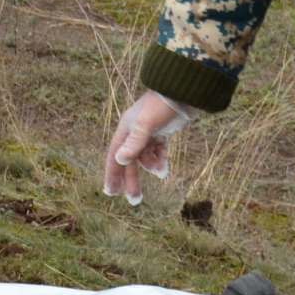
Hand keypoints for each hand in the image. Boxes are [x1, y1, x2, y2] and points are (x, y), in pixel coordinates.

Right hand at [102, 91, 193, 205]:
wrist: (184, 93)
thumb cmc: (162, 106)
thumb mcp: (147, 125)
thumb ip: (134, 143)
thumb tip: (120, 160)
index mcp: (125, 129)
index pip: (114, 156)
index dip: (111, 174)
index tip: (110, 193)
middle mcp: (134, 132)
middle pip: (130, 162)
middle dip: (131, 180)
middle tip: (134, 201)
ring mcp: (148, 134)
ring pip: (145, 158)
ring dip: (152, 167)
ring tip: (162, 172)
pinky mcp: (161, 134)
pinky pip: (157, 153)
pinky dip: (160, 161)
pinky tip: (165, 168)